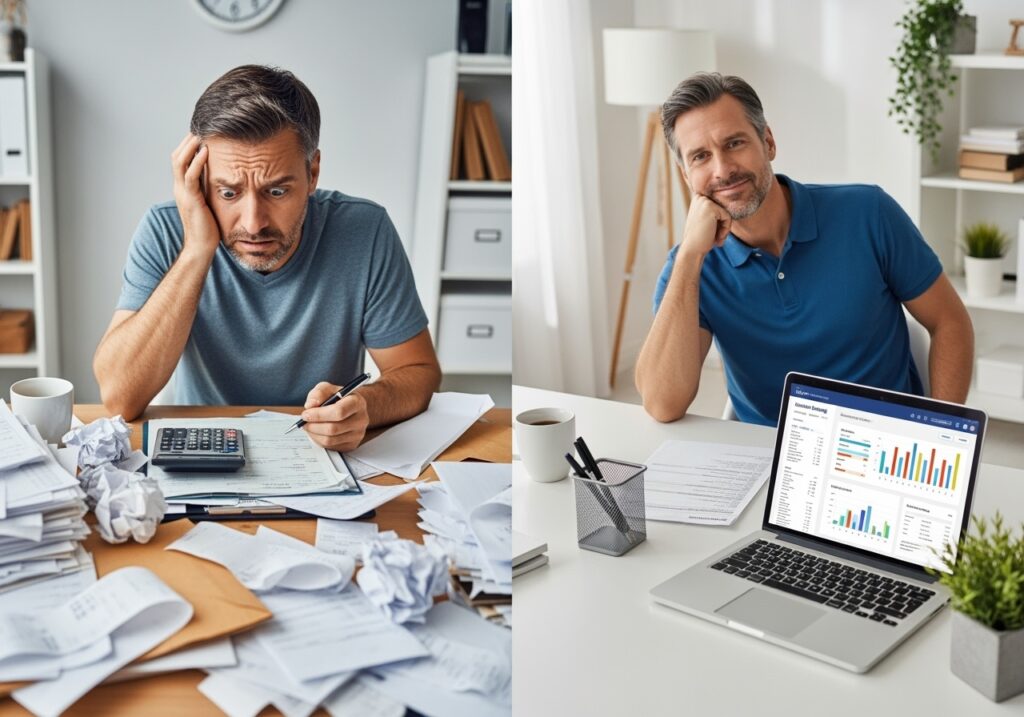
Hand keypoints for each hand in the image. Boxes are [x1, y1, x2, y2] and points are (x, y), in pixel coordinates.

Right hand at [171, 133, 220, 258]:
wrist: (201, 247)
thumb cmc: (208, 228)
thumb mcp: (209, 203)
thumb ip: (209, 189)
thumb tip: (221, 177)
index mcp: (184, 188)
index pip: (182, 160)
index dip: (189, 146)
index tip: (203, 133)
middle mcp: (180, 188)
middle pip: (177, 156)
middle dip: (188, 140)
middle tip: (202, 127)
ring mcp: (183, 193)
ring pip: (180, 162)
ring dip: (190, 146)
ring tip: (201, 133)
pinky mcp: (191, 200)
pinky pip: (190, 176)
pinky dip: (196, 162)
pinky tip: (205, 151)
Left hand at [300, 382, 369, 451]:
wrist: (350, 409)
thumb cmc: (337, 398)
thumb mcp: (328, 389)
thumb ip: (318, 393)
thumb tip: (310, 405)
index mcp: (357, 402)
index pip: (339, 412)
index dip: (319, 415)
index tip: (306, 414)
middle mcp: (361, 419)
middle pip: (333, 428)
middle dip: (313, 425)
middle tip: (303, 421)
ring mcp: (358, 434)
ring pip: (330, 440)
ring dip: (314, 434)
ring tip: (308, 426)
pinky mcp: (352, 445)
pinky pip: (330, 446)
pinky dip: (318, 440)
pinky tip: (316, 432)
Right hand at [679, 194, 731, 261]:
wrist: (692, 250)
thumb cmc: (702, 239)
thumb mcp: (708, 222)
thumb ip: (716, 213)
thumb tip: (733, 204)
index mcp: (698, 199)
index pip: (720, 208)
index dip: (720, 223)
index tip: (712, 234)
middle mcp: (699, 197)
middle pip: (724, 209)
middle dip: (722, 225)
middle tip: (716, 238)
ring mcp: (704, 201)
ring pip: (726, 213)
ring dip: (725, 228)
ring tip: (717, 238)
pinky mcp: (710, 207)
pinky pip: (727, 217)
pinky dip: (726, 229)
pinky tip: (717, 237)